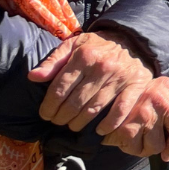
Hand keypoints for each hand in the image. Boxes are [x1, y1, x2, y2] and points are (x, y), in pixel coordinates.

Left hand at [28, 31, 155, 132]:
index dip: (49, 106)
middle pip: (75, 102)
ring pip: (94, 109)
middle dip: (61, 117)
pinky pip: (121, 110)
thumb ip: (53, 61)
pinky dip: (109, 123)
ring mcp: (120, 77)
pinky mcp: (135, 85)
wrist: (130, 40)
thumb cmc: (96, 46)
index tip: (45, 114)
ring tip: (73, 126)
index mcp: (84, 55)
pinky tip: (99, 130)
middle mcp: (102, 66)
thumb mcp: (73, 46)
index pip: (60, 88)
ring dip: (80, 123)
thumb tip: (33, 77)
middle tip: (57, 121)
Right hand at [100, 77, 168, 160]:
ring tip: (139, 136)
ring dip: (149, 148)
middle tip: (167, 150)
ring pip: (159, 146)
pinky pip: (139, 151)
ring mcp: (143, 112)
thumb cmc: (132, 102)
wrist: (98, 102)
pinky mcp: (127, 128)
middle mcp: (159, 97)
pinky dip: (133, 149)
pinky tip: (127, 137)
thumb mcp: (156, 94)